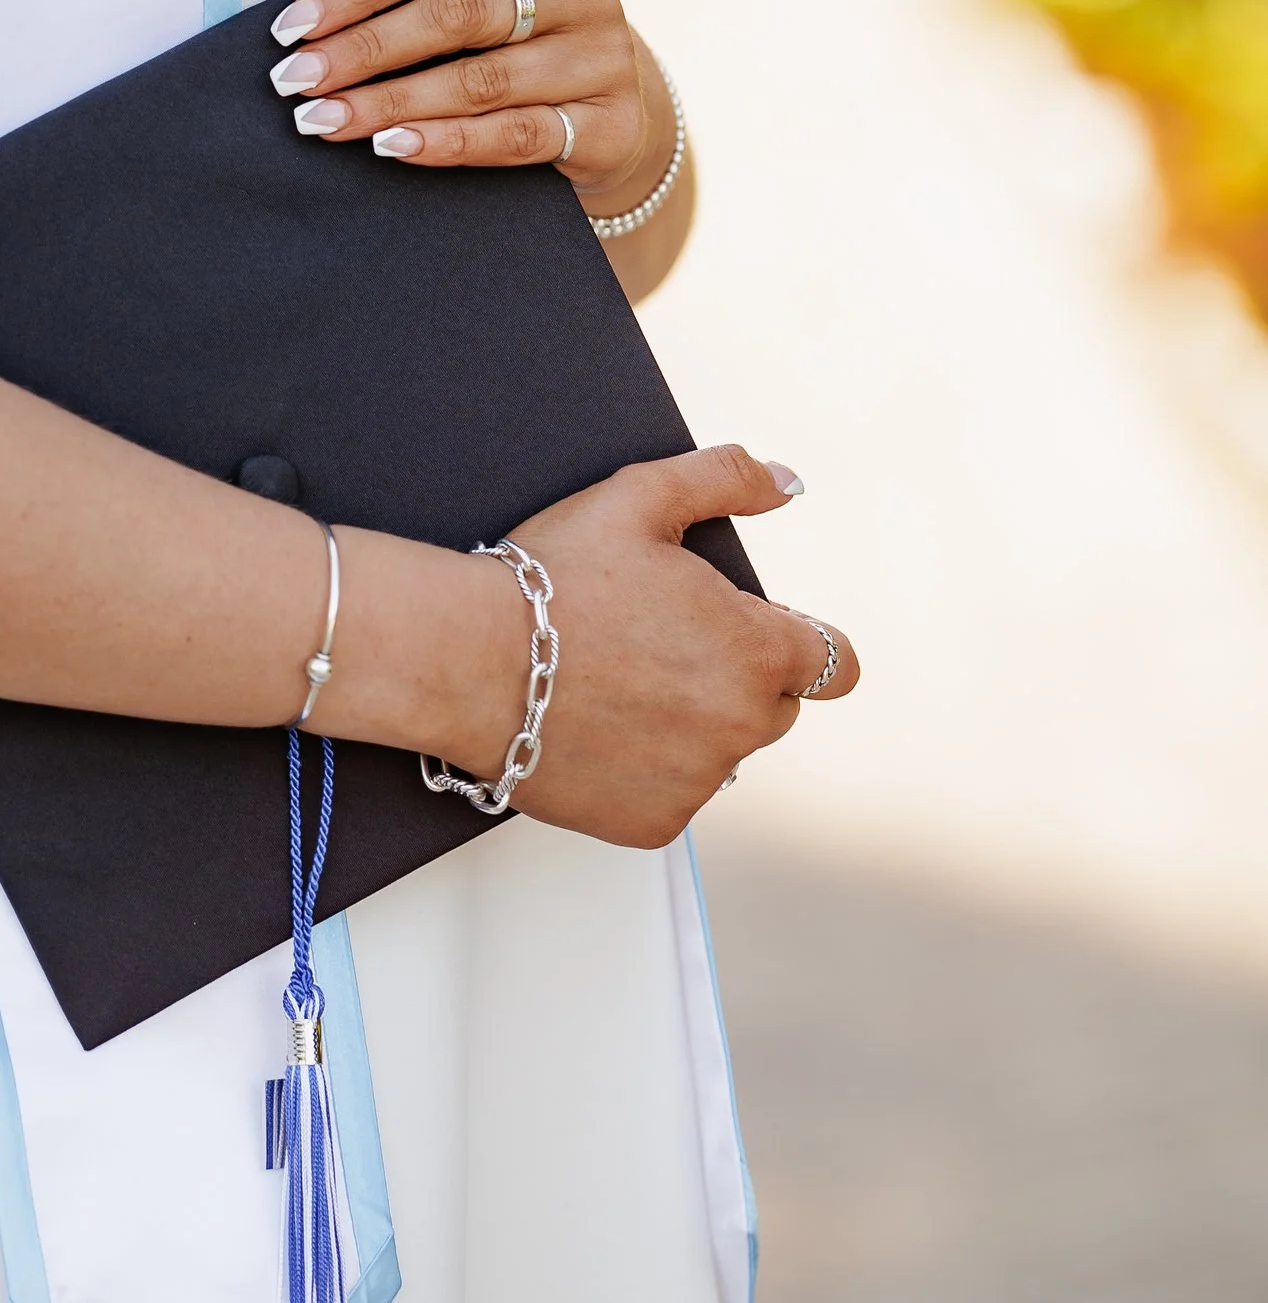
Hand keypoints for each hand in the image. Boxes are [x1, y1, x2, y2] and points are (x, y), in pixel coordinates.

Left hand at [267, 0, 670, 213]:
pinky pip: (518, 136)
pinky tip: (392, 148)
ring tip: (325, 120)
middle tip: (297, 80)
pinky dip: (449, 144)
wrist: (610, 100)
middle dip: (365, 49)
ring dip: (393, 104)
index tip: (292, 25)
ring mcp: (601, 58)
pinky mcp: (611, 124)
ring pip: (482, 82)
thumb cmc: (520, 26)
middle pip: (457, 15)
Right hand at [442, 446, 858, 845]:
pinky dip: (647, 770)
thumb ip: (725, 479)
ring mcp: (698, 782)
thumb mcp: (638, 498)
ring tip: (617, 685)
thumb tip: (785, 482)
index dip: (795, 640)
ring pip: (720, 751)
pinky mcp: (653, 823)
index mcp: (755, 650)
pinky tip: (599, 729)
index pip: (833, 663)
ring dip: (690, 725)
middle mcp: (740, 725)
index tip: (753, 633)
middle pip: (775, 707)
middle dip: (735, 677)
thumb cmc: (551, 581)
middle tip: (656, 646)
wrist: (468, 660)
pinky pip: (674, 795)